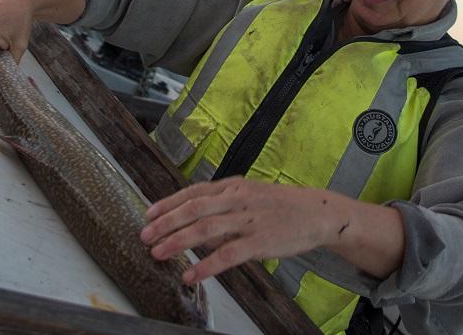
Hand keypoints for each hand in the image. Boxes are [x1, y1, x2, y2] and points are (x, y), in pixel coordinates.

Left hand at [140, 177, 344, 284]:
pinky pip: (228, 254)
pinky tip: (191, 274)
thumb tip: (193, 220)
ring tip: (159, 253)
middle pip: (194, 208)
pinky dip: (206, 265)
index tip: (148, 215)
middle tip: (145, 236)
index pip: (193, 193)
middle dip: (166, 223)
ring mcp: (249, 220)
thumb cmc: (280, 206)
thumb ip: (221, 205)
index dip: (168, 203)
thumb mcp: (248, 196)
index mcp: (232, 187)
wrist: (318, 213)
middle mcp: (237, 200)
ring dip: (178, 241)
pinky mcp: (260, 241)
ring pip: (206, 229)